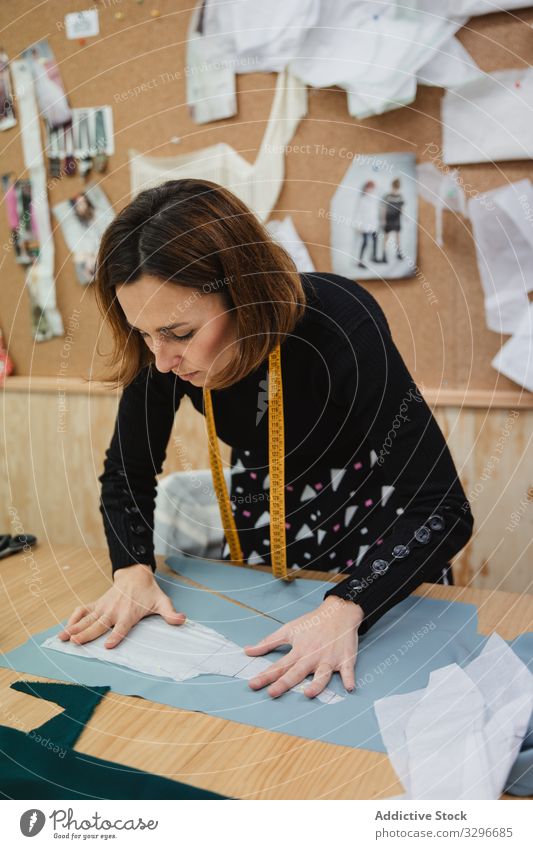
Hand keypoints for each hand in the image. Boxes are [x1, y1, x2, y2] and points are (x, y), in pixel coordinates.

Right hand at [58, 563, 186, 648]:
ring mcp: (103, 607)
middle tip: (76, 642)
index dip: (115, 636)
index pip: (122, 627)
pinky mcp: (97, 604)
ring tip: (63, 637)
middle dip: (87, 634)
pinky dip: (74, 617)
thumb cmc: (148, 592)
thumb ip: (170, 614)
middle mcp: (114, 611)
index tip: (107, 645)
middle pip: (99, 625)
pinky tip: (65, 627)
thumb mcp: (162, 602)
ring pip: (87, 619)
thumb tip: (182, 620)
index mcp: (129, 614)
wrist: (135, 575)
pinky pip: (83, 610)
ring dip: (75, 628)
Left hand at [244, 596, 363, 698]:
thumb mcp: (288, 630)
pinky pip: (348, 671)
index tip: (253, 685)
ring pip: (322, 674)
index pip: (278, 666)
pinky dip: (349, 679)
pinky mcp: (345, 659)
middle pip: (296, 672)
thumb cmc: (312, 623)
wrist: (338, 612)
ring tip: (309, 693)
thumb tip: (248, 651)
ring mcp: (329, 659)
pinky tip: (349, 687)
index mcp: (298, 651)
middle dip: (284, 683)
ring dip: (316, 684)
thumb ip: (268, 643)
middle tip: (272, 692)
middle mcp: (312, 656)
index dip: (265, 676)